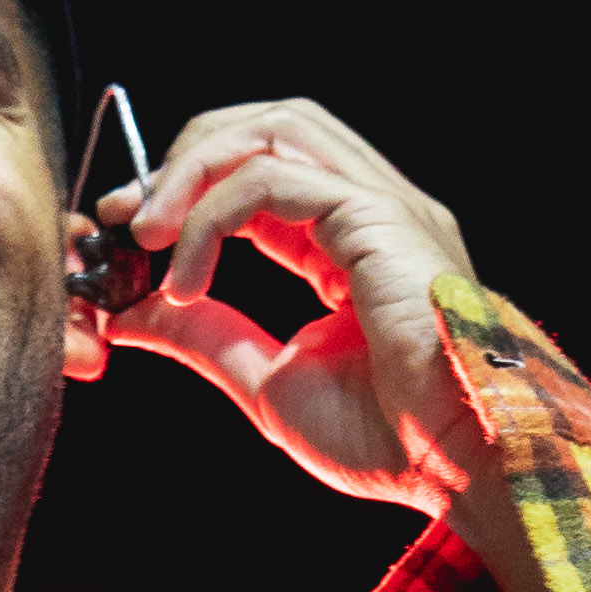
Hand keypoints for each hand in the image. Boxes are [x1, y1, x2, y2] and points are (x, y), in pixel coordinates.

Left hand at [99, 99, 477, 507]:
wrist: (463, 465)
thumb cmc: (393, 438)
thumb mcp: (270, 382)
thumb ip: (207, 337)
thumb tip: (131, 312)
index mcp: (351, 241)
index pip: (263, 171)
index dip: (190, 188)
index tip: (127, 228)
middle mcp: (371, 208)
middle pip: (268, 126)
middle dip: (187, 158)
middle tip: (127, 216)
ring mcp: (381, 205)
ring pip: (273, 130)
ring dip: (194, 170)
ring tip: (149, 232)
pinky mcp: (378, 217)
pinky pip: (273, 180)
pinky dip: (213, 216)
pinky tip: (189, 276)